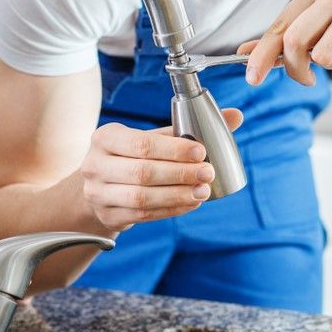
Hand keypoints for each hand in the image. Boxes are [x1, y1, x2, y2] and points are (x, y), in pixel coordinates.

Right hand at [80, 109, 243, 230]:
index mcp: (105, 137)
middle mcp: (95, 165)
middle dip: (180, 174)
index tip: (202, 152)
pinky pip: (143, 214)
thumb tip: (235, 116)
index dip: (174, 150)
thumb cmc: (131, 157)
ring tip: (202, 191)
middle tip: (208, 173)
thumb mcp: (151, 138)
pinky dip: (170, 209)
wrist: (99, 187)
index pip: (142, 144)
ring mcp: (98, 193)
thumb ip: (188, 129)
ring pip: (142, 197)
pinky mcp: (108, 215)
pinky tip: (190, 203)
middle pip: (143, 172)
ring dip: (177, 195)